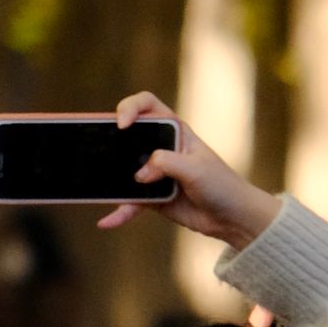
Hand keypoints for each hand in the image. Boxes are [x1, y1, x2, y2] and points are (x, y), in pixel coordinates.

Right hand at [96, 92, 281, 247]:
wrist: (233, 218)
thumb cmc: (221, 185)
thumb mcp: (195, 168)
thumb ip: (165, 163)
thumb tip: (138, 175)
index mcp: (175, 131)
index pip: (147, 105)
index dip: (130, 107)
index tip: (123, 124)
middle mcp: (161, 148)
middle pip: (129, 136)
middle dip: (111, 139)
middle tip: (101, 148)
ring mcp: (155, 173)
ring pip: (124, 171)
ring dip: (110, 178)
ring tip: (95, 186)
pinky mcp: (152, 197)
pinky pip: (130, 203)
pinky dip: (119, 212)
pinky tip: (107, 221)